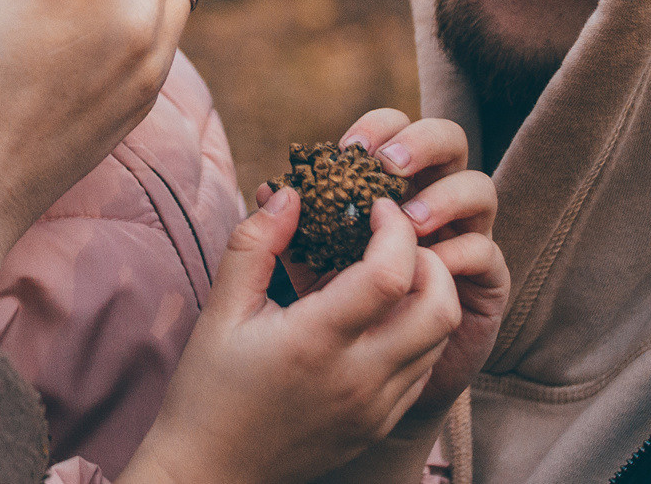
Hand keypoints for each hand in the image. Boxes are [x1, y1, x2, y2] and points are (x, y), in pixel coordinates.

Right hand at [120, 187, 460, 483]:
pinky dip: (418, 334)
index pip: (392, 275)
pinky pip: (423, 371)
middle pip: (440, 308)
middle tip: (398, 240)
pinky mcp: (380, 425)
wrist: (213, 469)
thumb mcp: (221, 309)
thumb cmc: (210, 386)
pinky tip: (380, 319)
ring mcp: (375, 408)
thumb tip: (289, 193)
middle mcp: (358, 379)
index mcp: (315, 342)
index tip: (375, 208)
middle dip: (431, 261)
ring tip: (391, 274)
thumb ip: (255, 243)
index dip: (395, 230)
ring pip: (440, 340)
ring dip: (428, 296)